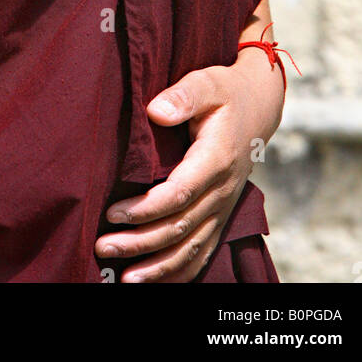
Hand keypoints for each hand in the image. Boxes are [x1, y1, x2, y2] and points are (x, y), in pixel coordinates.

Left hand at [94, 52, 283, 281]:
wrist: (259, 107)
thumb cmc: (227, 92)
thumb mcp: (207, 82)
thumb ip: (183, 95)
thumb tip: (155, 110)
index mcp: (216, 159)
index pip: (179, 194)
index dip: (145, 208)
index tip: (112, 212)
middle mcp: (222, 191)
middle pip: (180, 228)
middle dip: (139, 242)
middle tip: (102, 247)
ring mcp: (223, 208)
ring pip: (191, 248)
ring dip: (157, 266)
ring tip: (123, 278)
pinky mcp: (220, 216)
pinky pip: (202, 253)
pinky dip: (179, 272)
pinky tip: (152, 280)